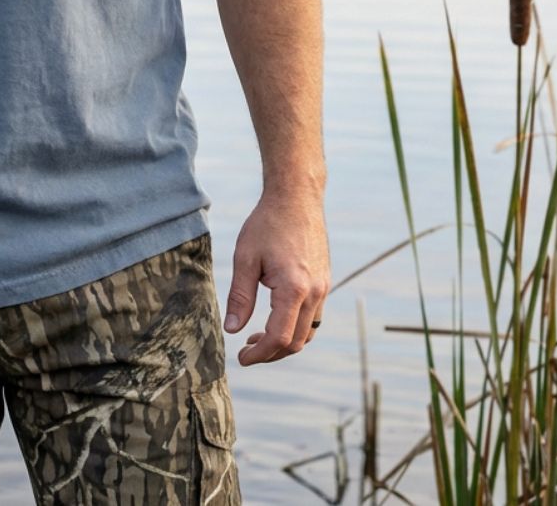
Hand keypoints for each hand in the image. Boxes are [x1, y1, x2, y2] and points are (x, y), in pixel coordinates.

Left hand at [223, 190, 329, 365]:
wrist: (296, 198)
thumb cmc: (267, 224)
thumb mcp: (245, 258)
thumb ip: (240, 296)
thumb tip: (232, 330)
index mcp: (294, 289)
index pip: (279, 338)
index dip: (259, 354)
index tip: (241, 358)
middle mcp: (315, 293)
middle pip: (296, 342)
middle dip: (271, 353)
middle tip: (246, 351)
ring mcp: (323, 288)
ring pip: (308, 332)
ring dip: (285, 343)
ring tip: (257, 339)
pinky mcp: (324, 282)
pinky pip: (314, 317)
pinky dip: (296, 327)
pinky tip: (275, 320)